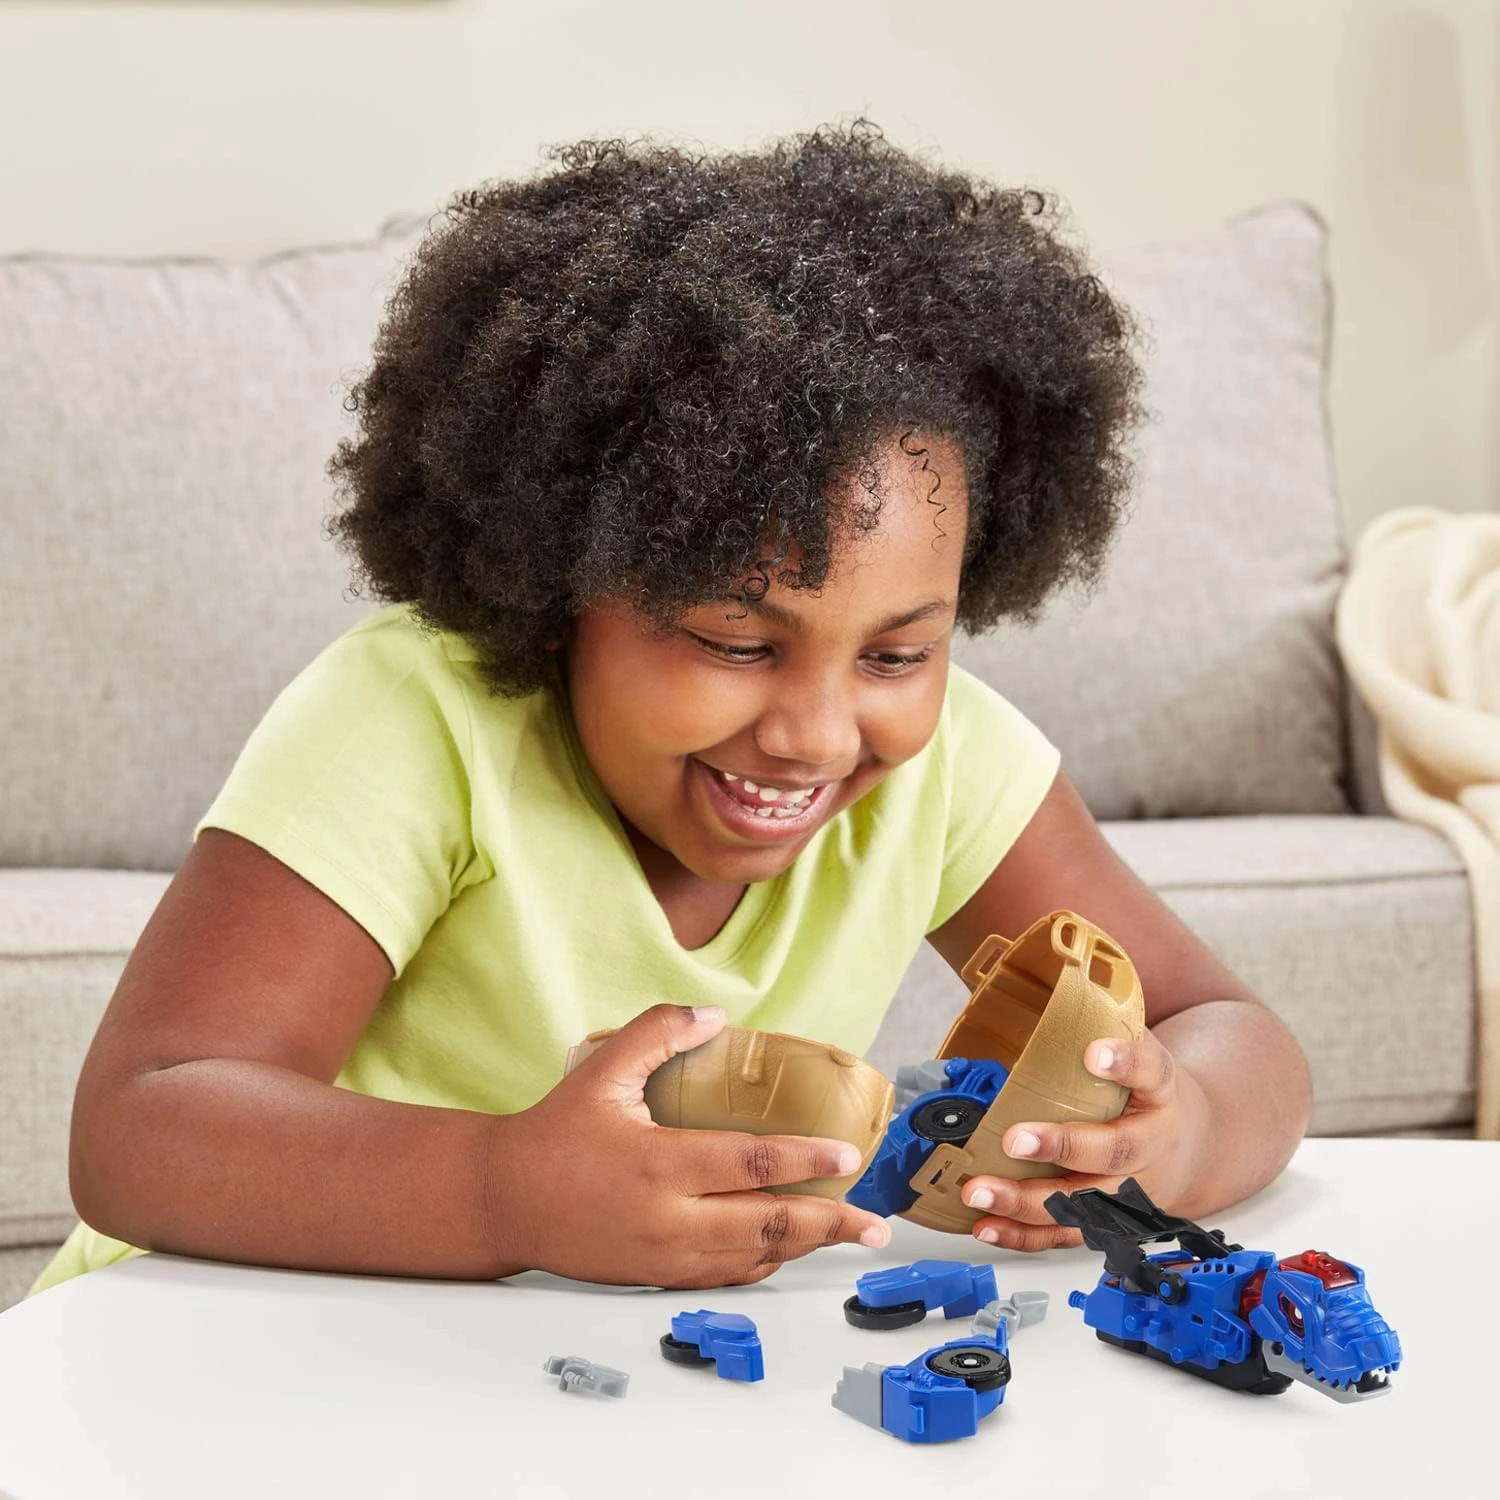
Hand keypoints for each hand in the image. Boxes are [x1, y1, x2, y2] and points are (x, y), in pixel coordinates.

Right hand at [491, 1003, 892, 1287]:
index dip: (806, 1158)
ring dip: (804, 1246)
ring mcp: (662, 1255)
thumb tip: (714, 1017)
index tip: (847, 1154)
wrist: (503, 1200)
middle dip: (828, 1223)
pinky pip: (723, 1275)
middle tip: (871, 1221)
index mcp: (658, 1163)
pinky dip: (762, 1262)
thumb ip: (658, 1034)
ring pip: (751, 1258)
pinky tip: (785, 1248)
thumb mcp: (602, 1071)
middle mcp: (666, 1217)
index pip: (751, 1163)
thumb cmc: (553, 1133)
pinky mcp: (654, 1277)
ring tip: (843, 1234)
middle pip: (766, 1226)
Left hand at [959, 1028, 1209, 1250]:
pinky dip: (1023, 1234)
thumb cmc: (1152, 1091)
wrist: (1201, 1146)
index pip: (1152, 1069)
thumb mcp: (1144, 1047)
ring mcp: (1132, 1192)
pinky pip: (1066, 1236)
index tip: (1096, 1051)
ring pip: (1084, 1205)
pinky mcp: (1108, 1222)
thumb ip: (1100, 1018)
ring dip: (1027, 1202)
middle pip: (1113, 1152)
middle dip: (1063, 1147)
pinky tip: (985, 1224)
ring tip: (978, 1190)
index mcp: (1163, 1093)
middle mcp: (1152, 1147)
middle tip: (1016, 1137)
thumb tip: (1025, 968)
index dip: (1125, 1060)